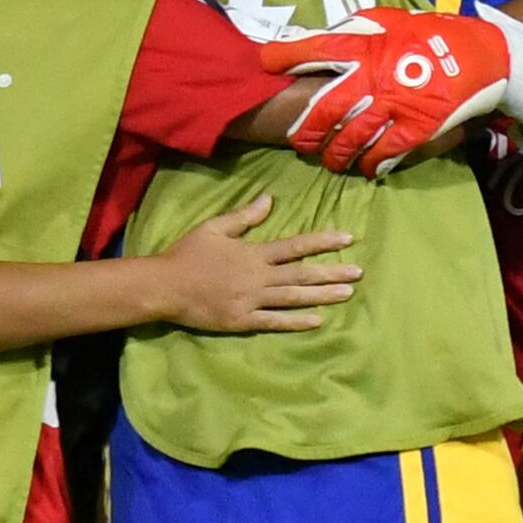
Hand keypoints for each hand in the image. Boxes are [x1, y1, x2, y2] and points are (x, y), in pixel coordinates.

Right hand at [154, 193, 359, 333]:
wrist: (163, 287)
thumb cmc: (186, 255)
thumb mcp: (213, 228)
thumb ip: (244, 217)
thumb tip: (269, 200)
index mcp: (253, 254)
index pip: (295, 246)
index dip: (322, 242)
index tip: (347, 239)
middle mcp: (257, 277)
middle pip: (301, 274)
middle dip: (331, 272)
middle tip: (358, 273)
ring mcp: (250, 301)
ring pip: (293, 297)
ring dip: (321, 295)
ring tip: (347, 294)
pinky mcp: (241, 320)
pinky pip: (273, 321)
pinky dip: (295, 322)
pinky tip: (317, 321)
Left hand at [277, 8, 522, 174]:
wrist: (486, 56)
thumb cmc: (432, 36)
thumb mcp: (391, 20)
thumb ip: (355, 31)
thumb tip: (317, 41)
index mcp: (369, 47)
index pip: (318, 49)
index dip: (286, 55)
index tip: (264, 63)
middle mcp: (376, 78)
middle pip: (326, 109)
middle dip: (305, 129)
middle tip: (297, 140)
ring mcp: (397, 106)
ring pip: (351, 138)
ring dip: (333, 154)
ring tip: (327, 158)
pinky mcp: (418, 128)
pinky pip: (384, 153)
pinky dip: (370, 164)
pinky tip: (363, 168)